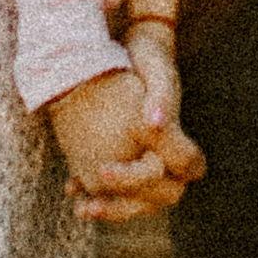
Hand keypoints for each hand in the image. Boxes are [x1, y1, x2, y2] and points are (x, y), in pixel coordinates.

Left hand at [43, 62, 203, 223]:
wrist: (130, 50)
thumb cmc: (149, 59)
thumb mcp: (156, 72)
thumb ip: (162, 97)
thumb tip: (156, 124)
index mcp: (176, 136)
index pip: (185, 168)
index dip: (152, 179)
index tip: (108, 170)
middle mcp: (163, 151)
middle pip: (158, 194)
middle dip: (126, 204)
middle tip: (93, 205)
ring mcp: (144, 155)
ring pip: (135, 195)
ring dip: (109, 203)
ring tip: (81, 207)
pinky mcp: (124, 152)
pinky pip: (115, 181)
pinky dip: (94, 188)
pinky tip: (72, 188)